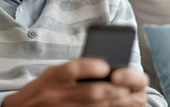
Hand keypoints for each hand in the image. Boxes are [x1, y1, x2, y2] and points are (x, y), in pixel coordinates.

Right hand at [1, 58, 148, 106]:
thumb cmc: (42, 89)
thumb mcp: (51, 74)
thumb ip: (73, 71)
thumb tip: (104, 69)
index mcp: (52, 76)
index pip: (72, 69)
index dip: (91, 67)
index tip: (106, 66)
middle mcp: (54, 94)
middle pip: (89, 92)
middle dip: (112, 90)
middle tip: (127, 86)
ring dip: (113, 103)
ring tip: (127, 97)